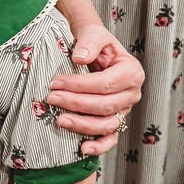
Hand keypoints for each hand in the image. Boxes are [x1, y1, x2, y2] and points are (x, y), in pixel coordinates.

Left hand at [48, 24, 143, 155]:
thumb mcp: (94, 34)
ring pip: (106, 124)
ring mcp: (124, 110)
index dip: (80, 86)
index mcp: (131, 72)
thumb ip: (88, 42)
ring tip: (59, 120)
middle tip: (51, 98)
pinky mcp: (115, 121)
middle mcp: (132, 94)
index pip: (106, 84)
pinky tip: (82, 149)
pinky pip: (110, 138)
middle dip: (76, 104)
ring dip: (82, 125)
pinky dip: (99, 146)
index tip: (56, 83)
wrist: (94, 49)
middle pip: (105, 106)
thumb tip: (79, 57)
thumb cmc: (95, 42)